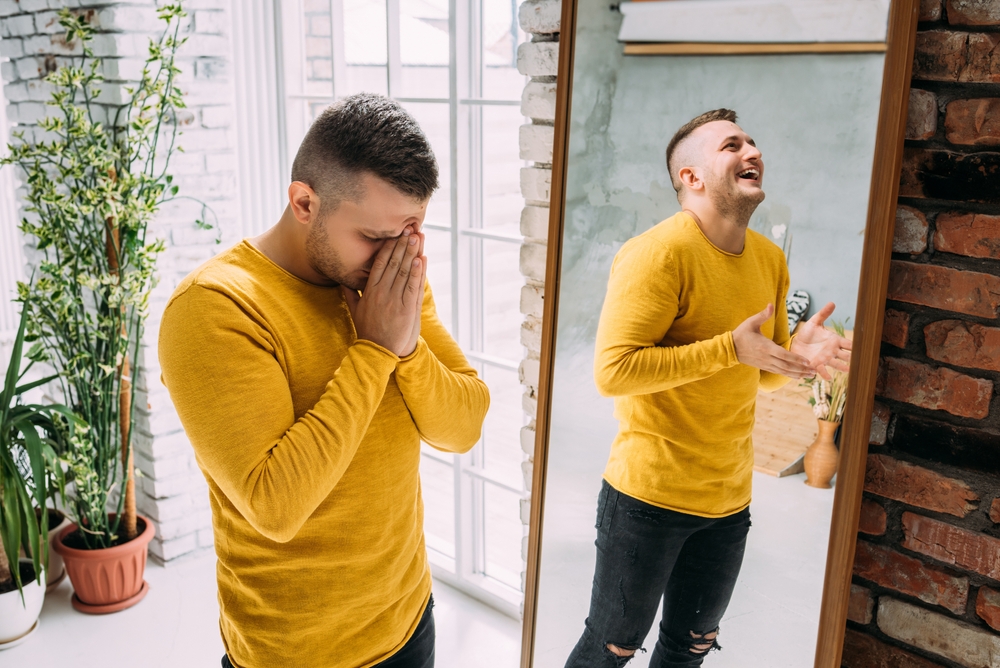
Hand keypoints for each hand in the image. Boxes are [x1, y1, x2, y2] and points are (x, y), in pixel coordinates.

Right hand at [342, 226, 423, 356]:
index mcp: (369, 290)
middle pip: (392, 262)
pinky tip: (421, 258)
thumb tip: (342, 281)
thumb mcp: (355, 311)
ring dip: (411, 252)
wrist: (377, 352)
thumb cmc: (368, 332)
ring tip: (417, 236)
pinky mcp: (406, 309)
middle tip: (409, 227)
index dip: (388, 247)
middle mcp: (381, 292)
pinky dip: (417, 271)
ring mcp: (394, 300)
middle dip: (401, 244)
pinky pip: (412, 286)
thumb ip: (351, 294)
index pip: (379, 263)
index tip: (394, 233)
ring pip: (404, 271)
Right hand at [733, 303, 814, 378]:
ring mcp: (765, 364)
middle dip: (801, 369)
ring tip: (809, 375)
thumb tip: (770, 304)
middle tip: (814, 371)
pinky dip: (789, 375)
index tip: (807, 361)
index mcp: (765, 347)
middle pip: (786, 366)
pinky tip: (798, 376)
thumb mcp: (751, 322)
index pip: (783, 355)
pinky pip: (779, 372)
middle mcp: (767, 358)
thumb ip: (763, 315)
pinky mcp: (764, 367)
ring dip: (797, 374)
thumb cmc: (741, 334)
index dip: (796, 359)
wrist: (730, 349)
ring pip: (784, 371)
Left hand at [790, 301, 851, 380]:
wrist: (796, 343)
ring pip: (837, 364)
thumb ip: (823, 314)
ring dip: (842, 367)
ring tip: (848, 370)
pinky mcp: (816, 365)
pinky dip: (825, 374)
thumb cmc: (808, 333)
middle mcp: (833, 351)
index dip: (855, 346)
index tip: (862, 347)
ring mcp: (826, 359)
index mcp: (835, 340)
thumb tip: (832, 303)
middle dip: (852, 358)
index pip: (848, 344)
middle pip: (846, 356)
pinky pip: (823, 371)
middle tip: (859, 361)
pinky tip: (828, 378)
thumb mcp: (814, 322)